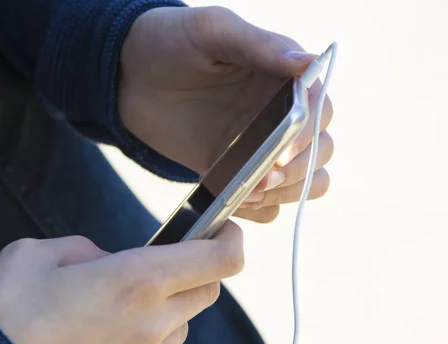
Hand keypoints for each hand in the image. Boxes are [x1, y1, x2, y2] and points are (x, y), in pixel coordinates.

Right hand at [0, 224, 243, 343]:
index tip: (226, 227)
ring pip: (183, 325)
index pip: (218, 259)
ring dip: (171, 306)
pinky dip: (146, 338)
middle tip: (172, 259)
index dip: (231, 239)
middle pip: (208, 291)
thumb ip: (84, 250)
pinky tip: (107, 335)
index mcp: (136, 280)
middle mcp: (152, 322)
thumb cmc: (6, 315)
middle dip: (200, 269)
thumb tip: (106, 261)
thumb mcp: (36, 254)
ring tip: (127, 301)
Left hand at [119, 6, 333, 222]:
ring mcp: (260, 146)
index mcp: (283, 77)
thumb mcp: (213, 31)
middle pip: (320, 152)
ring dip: (286, 193)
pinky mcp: (236, 170)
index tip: (283, 149)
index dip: (309, 134)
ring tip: (249, 191)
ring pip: (303, 182)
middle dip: (299, 170)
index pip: (320, 110)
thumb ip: (261, 45)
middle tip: (264, 176)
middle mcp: (280, 113)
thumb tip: (309, 63)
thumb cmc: (170, 40)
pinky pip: (266, 201)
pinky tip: (237, 201)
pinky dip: (261, 209)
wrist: (127, 77)